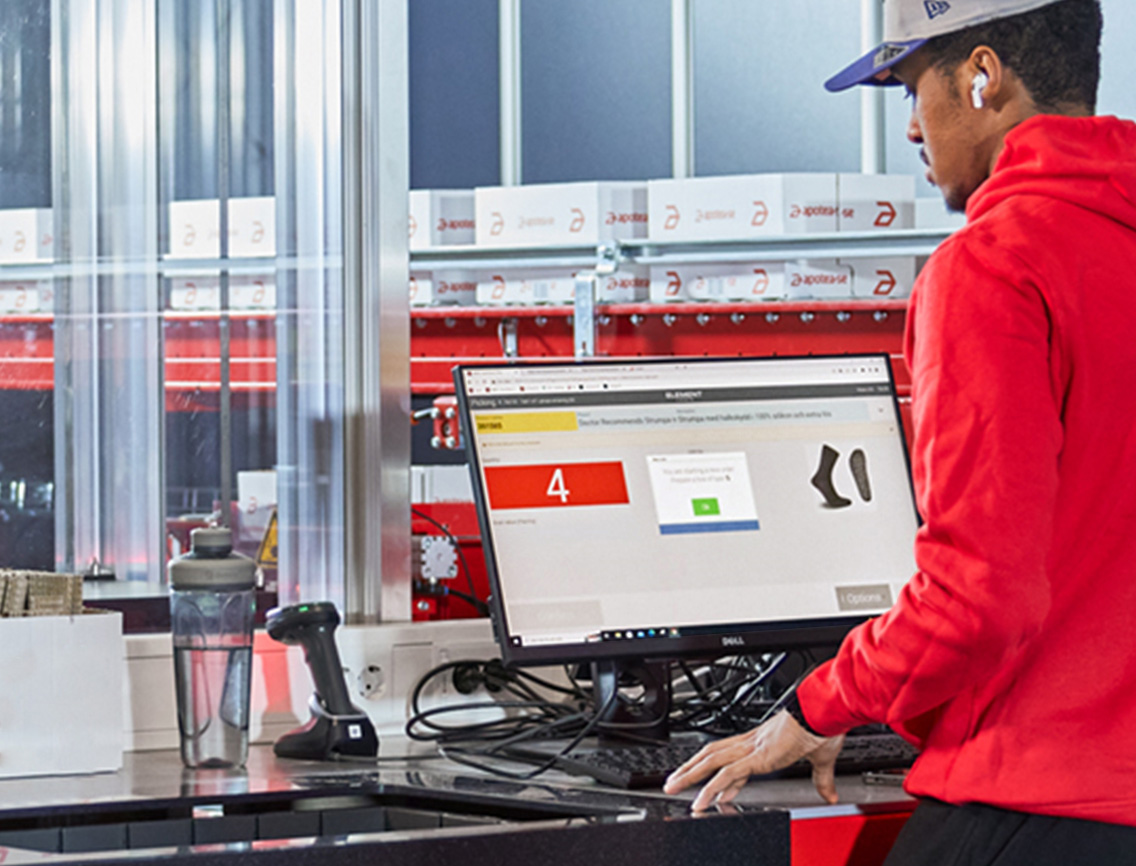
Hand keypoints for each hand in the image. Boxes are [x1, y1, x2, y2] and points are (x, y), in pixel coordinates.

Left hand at [662, 710, 844, 810]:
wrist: (823, 713)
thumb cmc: (821, 727)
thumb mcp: (819, 759)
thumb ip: (821, 778)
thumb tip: (829, 792)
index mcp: (762, 741)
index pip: (731, 757)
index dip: (716, 772)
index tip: (709, 788)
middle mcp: (752, 743)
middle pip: (711, 754)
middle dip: (690, 768)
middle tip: (674, 780)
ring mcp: (751, 749)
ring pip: (711, 762)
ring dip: (690, 776)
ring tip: (674, 788)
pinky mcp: (757, 757)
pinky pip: (728, 773)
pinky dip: (712, 786)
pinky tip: (703, 799)